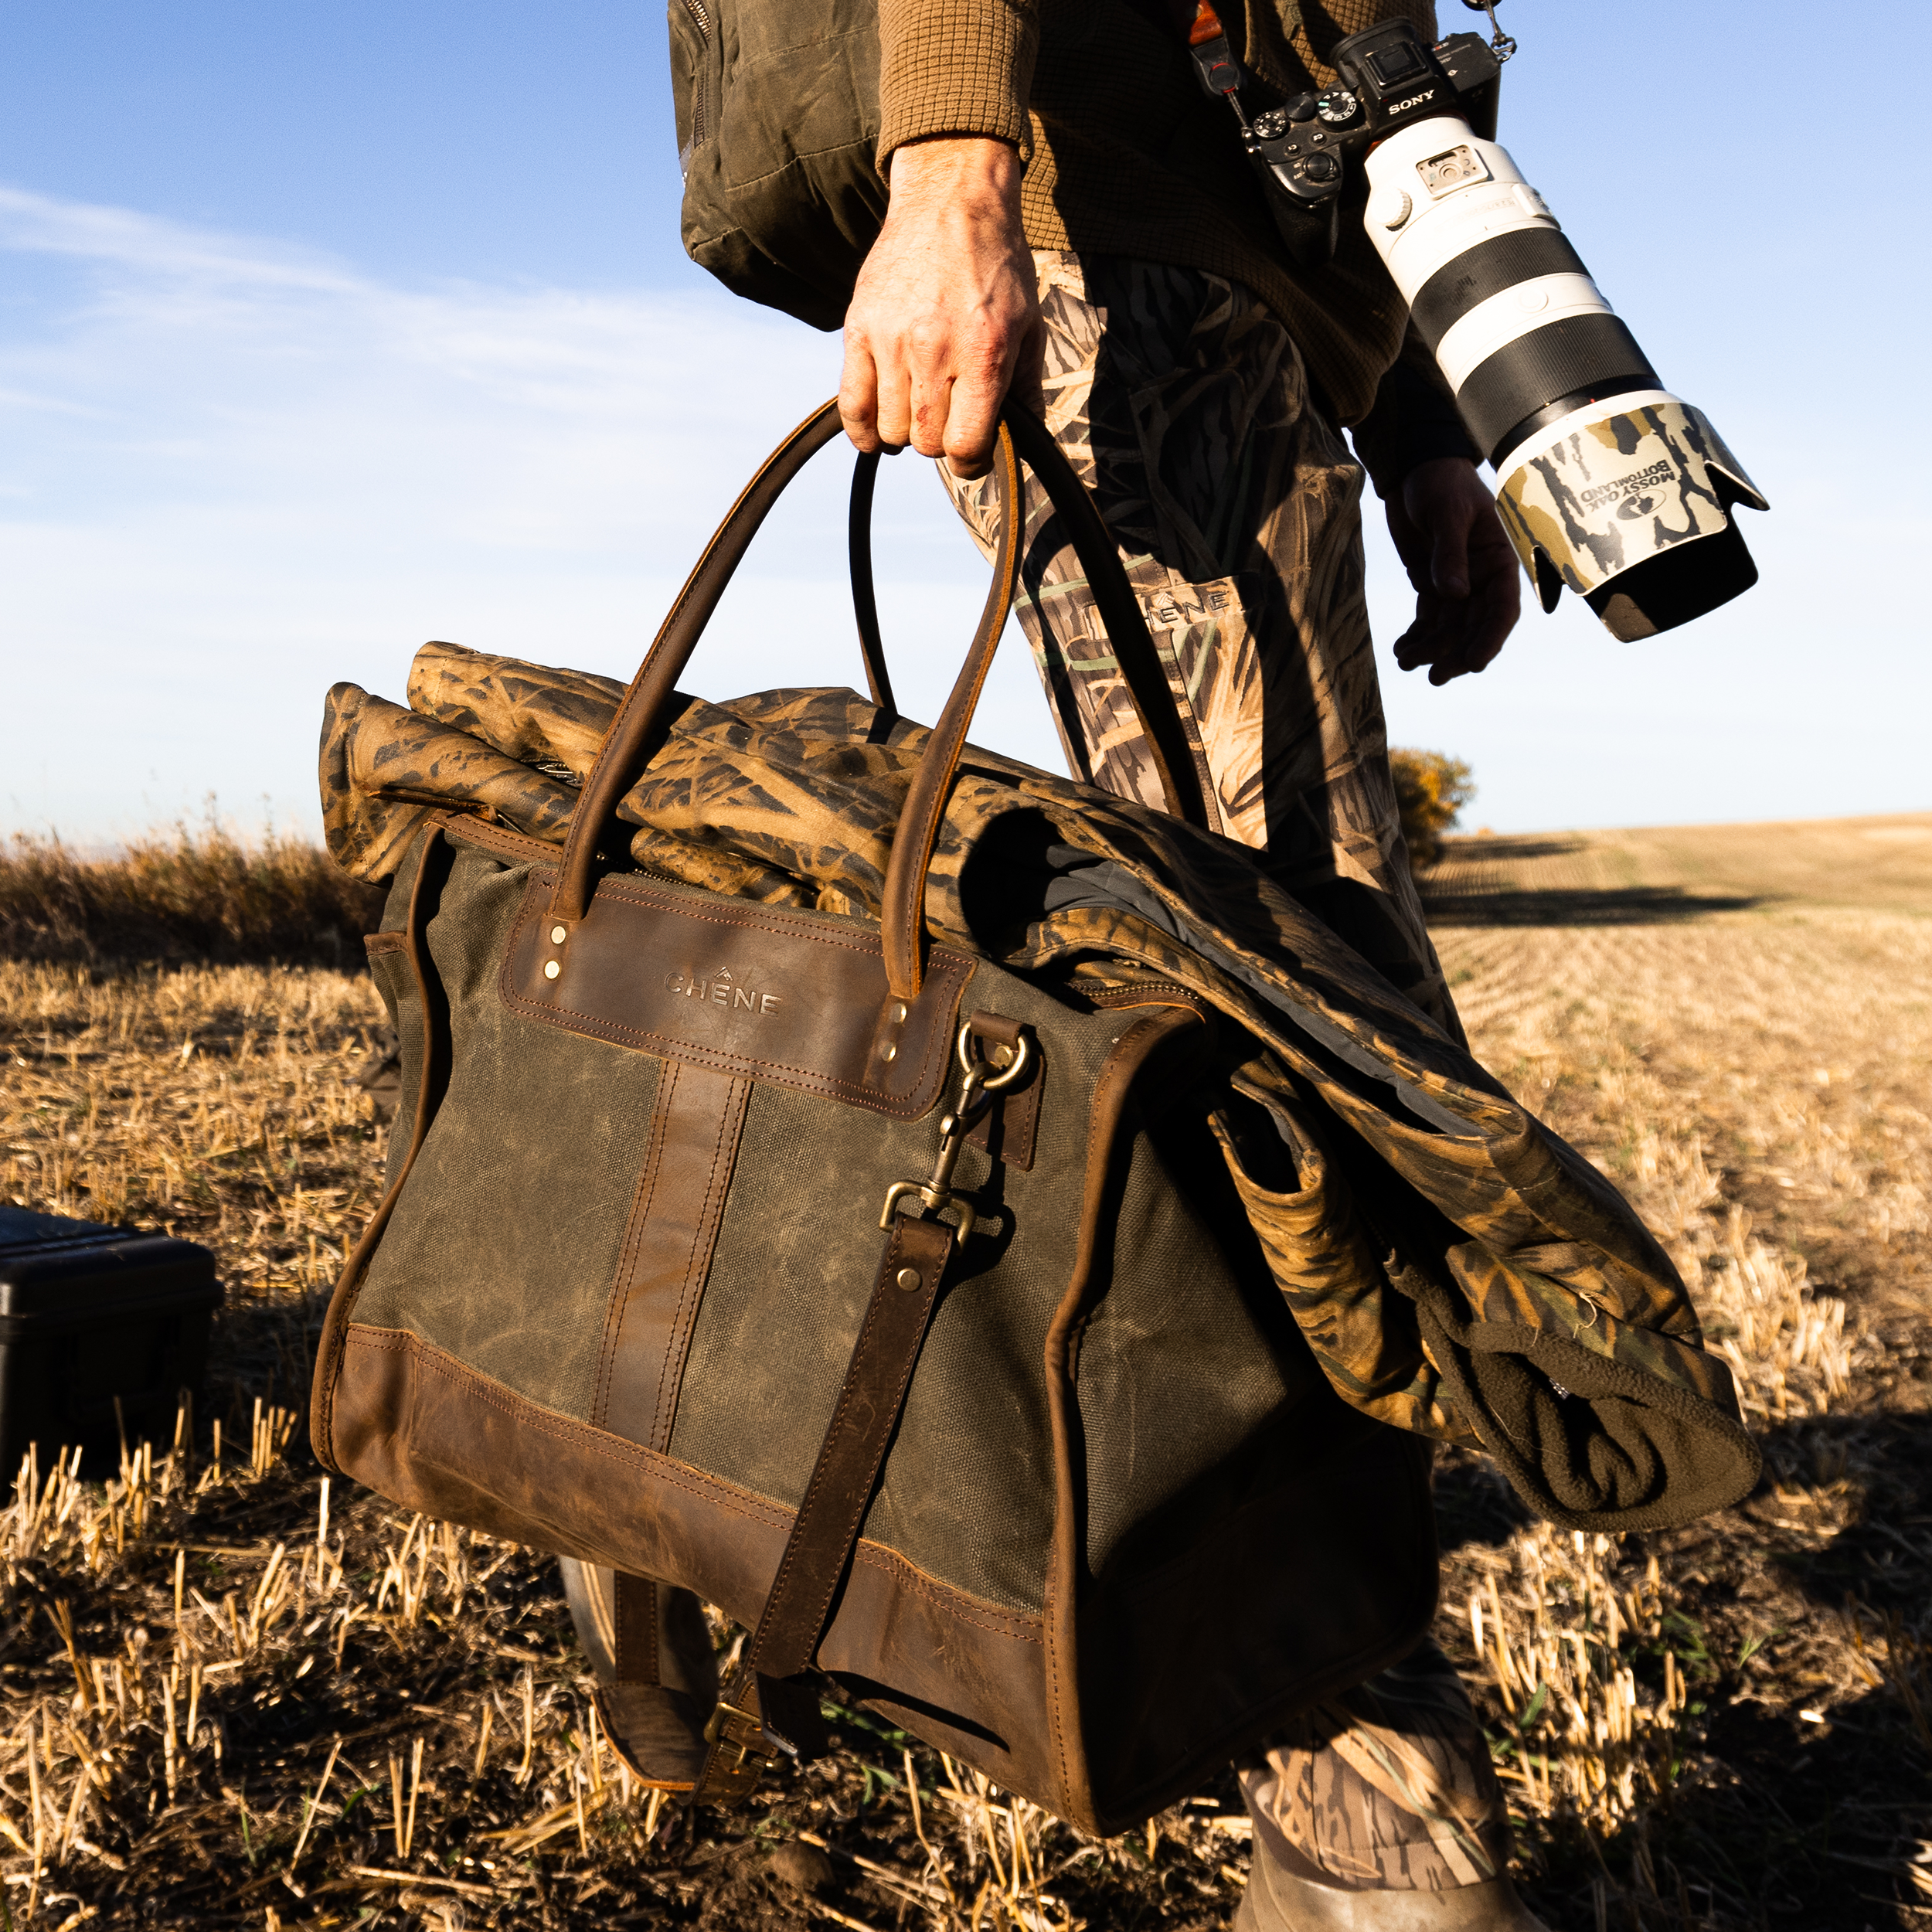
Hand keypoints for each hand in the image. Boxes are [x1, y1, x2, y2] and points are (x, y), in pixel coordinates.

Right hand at [839, 135, 1043, 478]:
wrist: (951, 202)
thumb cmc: (997, 267)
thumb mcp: (1029, 325)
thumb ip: (1025, 389)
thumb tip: (1022, 446)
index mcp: (984, 353)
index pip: (965, 445)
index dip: (971, 461)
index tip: (972, 453)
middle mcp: (935, 350)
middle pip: (926, 442)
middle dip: (940, 442)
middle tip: (948, 421)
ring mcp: (892, 340)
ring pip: (891, 429)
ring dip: (906, 432)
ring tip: (918, 409)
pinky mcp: (858, 329)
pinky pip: (851, 405)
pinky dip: (863, 430)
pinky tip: (876, 431)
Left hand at [1387, 457, 1521, 683]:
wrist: (1414, 470)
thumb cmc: (1440, 482)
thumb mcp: (1447, 511)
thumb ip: (1450, 552)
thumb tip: (1455, 594)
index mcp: (1498, 561)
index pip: (1502, 609)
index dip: (1491, 638)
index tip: (1475, 664)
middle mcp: (1481, 579)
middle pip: (1474, 628)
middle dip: (1456, 654)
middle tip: (1434, 676)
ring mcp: (1457, 585)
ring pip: (1448, 630)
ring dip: (1430, 650)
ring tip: (1406, 661)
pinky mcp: (1432, 585)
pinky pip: (1427, 620)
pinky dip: (1416, 637)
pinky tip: (1401, 649)